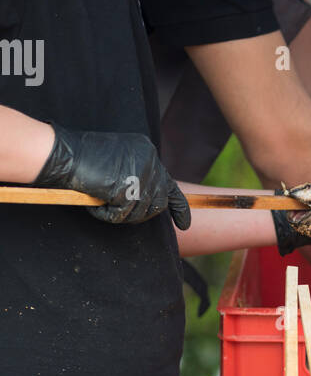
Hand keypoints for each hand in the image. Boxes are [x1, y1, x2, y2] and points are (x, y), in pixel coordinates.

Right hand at [35, 125, 190, 228]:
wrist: (62, 153)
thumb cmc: (80, 157)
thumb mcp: (117, 160)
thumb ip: (135, 175)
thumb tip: (148, 203)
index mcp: (147, 151)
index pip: (169, 183)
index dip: (179, 207)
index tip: (184, 224)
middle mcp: (149, 160)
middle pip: (158, 202)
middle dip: (142, 214)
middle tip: (120, 213)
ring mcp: (141, 174)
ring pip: (141, 212)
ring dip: (120, 214)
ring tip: (101, 202)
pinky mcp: (128, 188)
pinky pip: (121, 216)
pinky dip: (106, 215)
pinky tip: (95, 203)